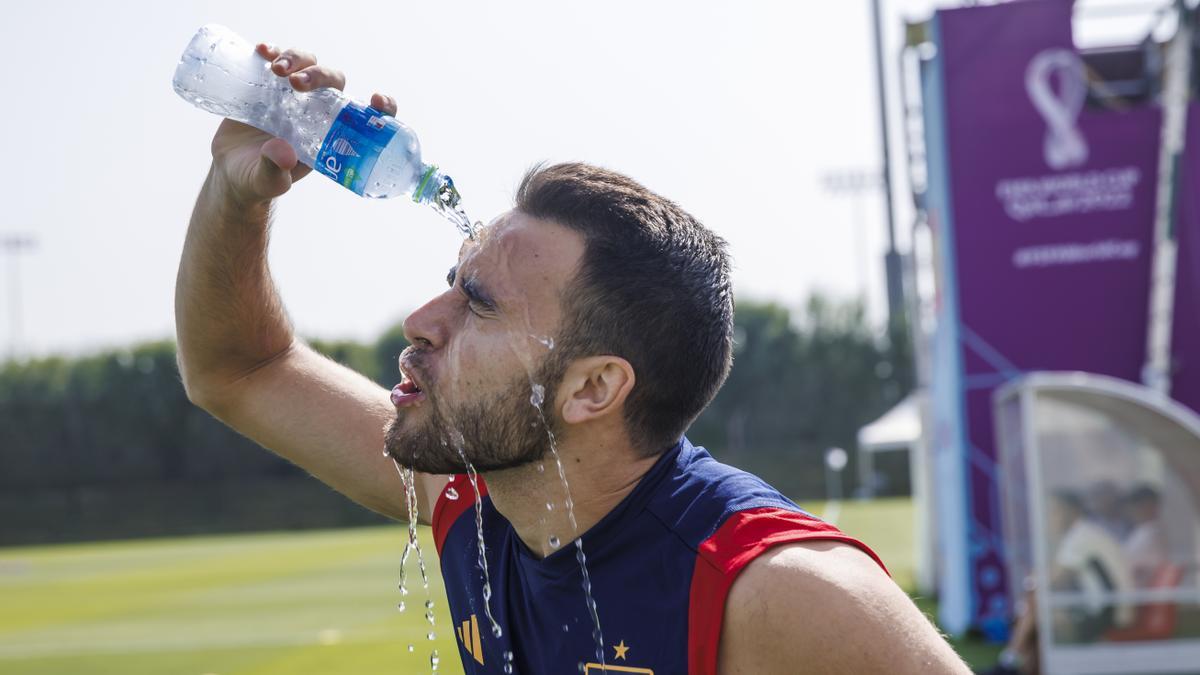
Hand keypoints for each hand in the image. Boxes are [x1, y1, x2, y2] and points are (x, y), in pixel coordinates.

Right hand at [208, 43, 400, 207]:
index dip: (381, 107)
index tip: (377, 99)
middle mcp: (317, 111)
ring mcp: (293, 95)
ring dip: (296, 59)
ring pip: (308, 63)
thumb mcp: (267, 182)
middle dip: (320, 75)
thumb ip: (275, 171)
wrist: (230, 171)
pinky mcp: (268, 85)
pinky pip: (277, 59)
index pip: (366, 117)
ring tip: (276, 70)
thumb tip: (285, 154)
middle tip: (296, 83)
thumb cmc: (257, 180)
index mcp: (330, 135)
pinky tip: (262, 50)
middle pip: (333, 80)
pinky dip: (273, 50)